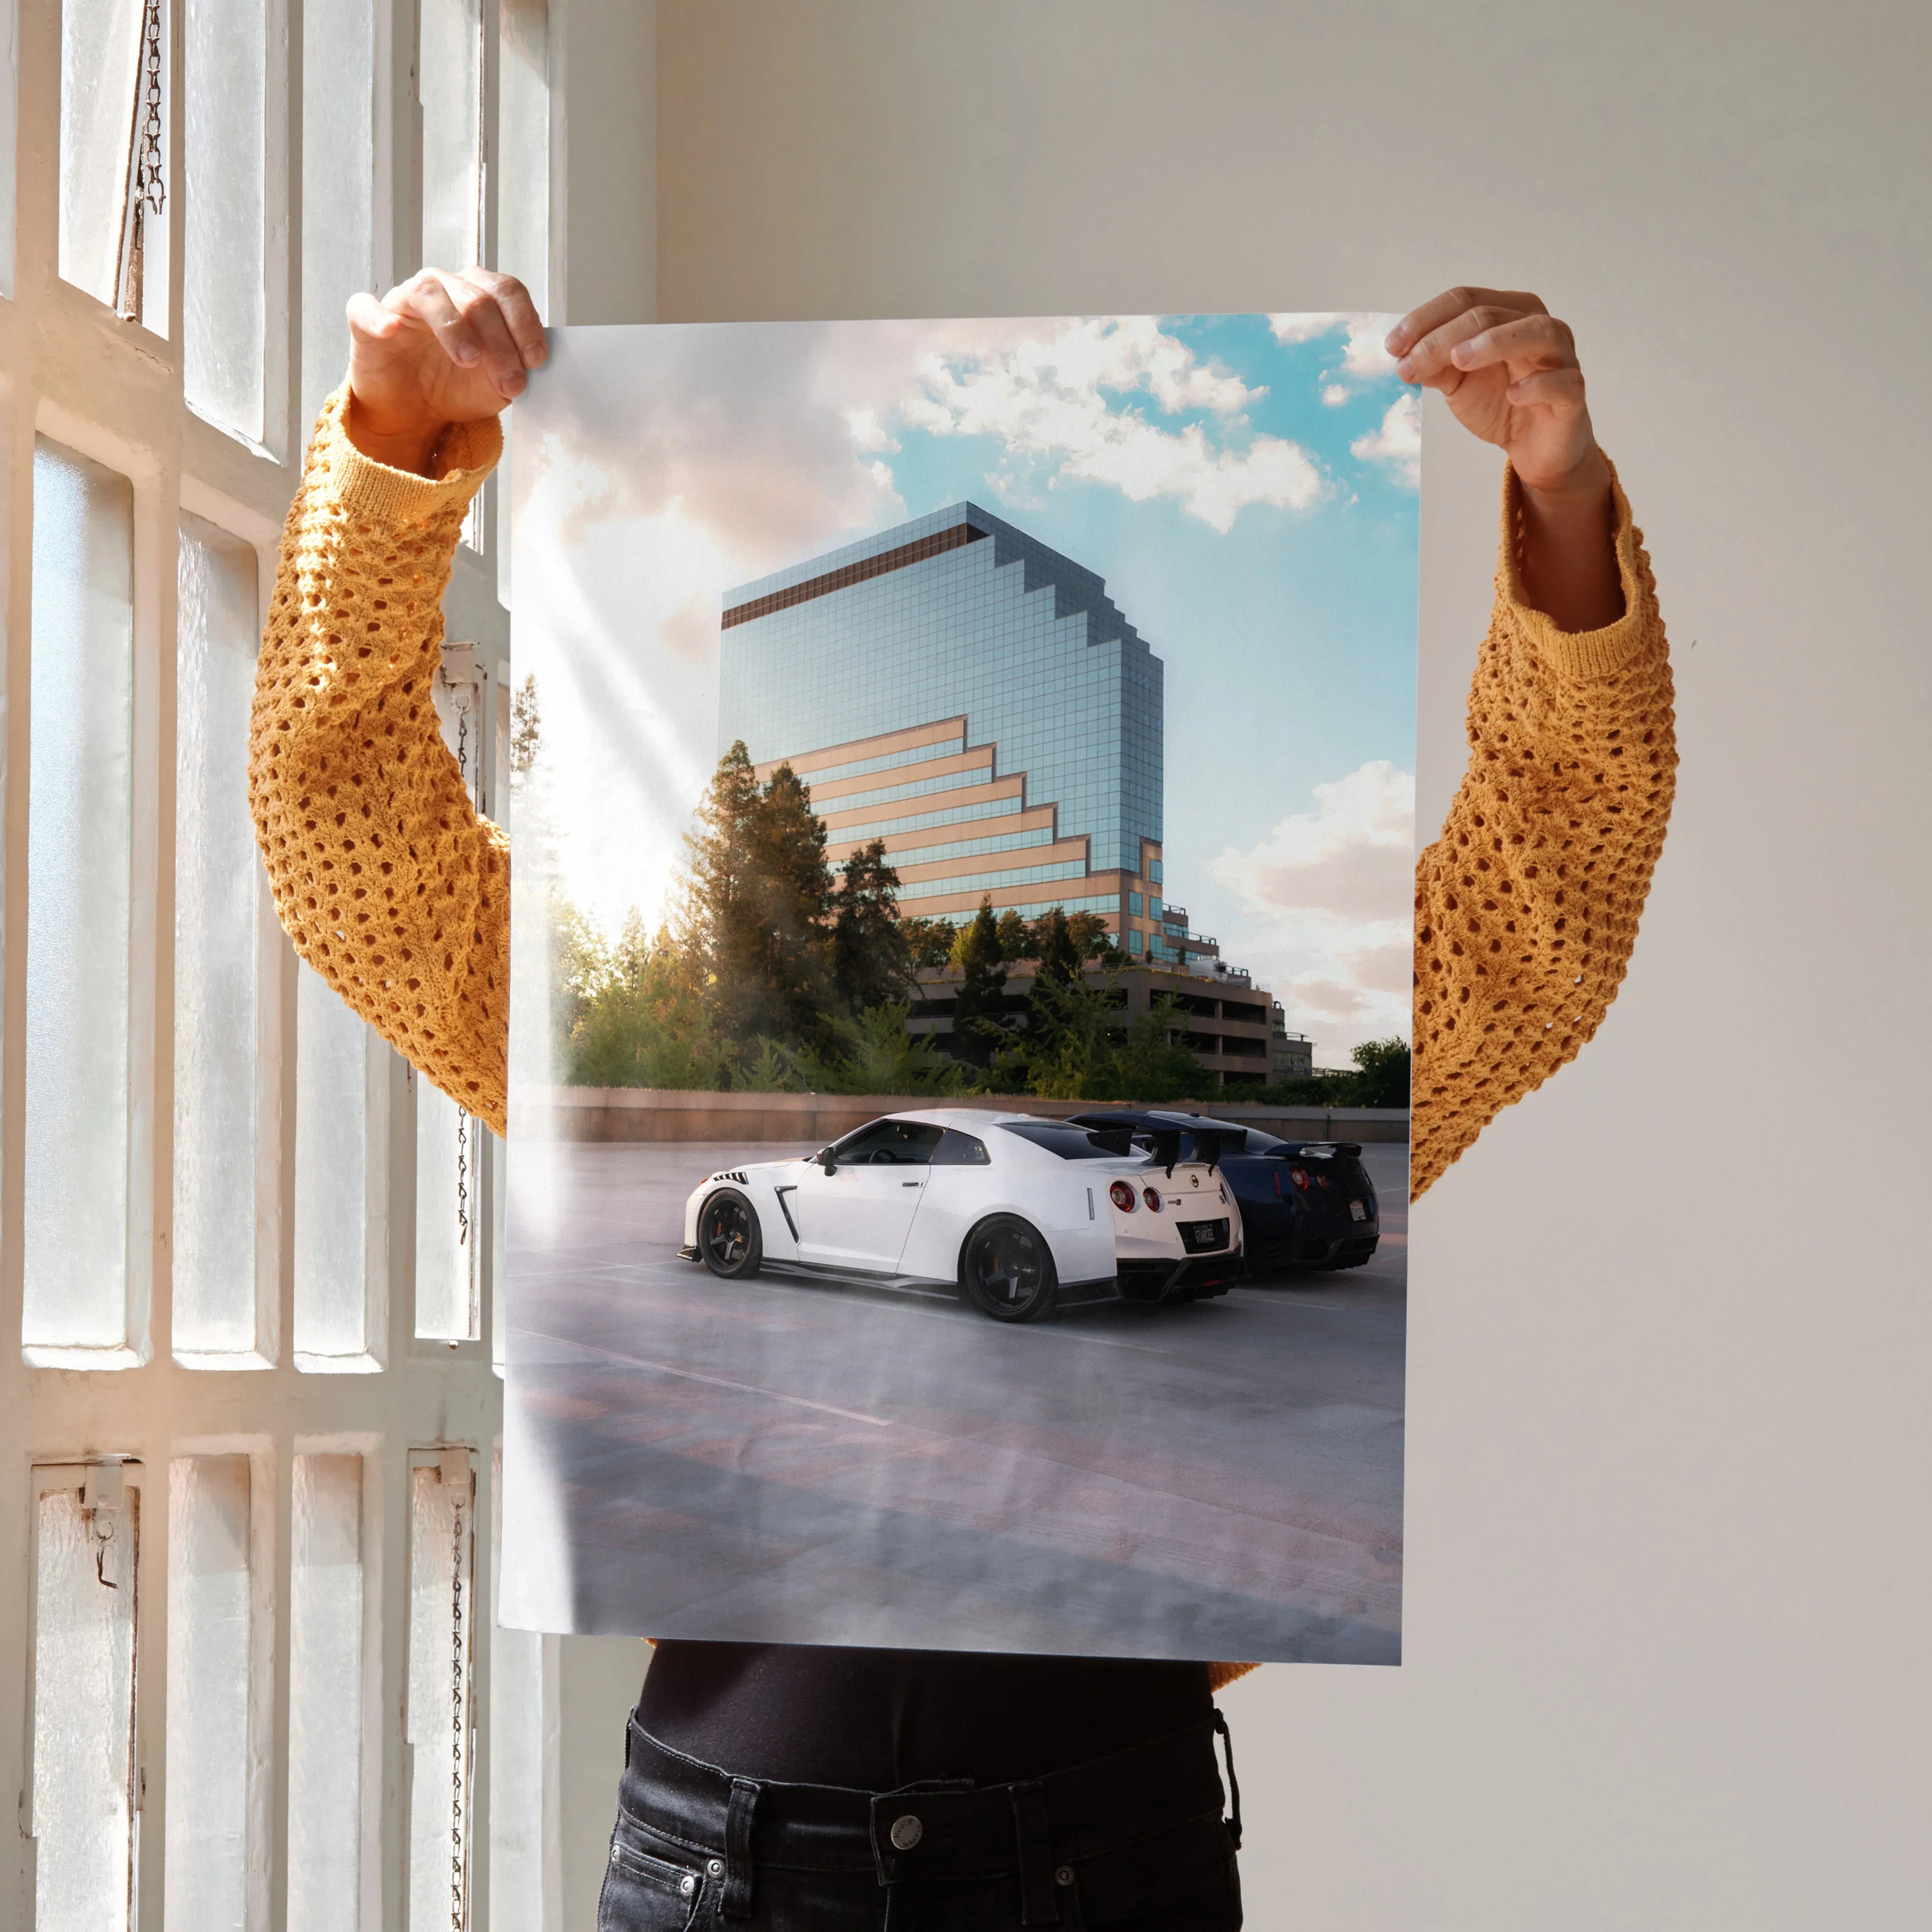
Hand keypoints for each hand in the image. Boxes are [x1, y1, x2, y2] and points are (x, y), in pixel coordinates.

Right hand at [344, 267, 546, 474]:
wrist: (414, 412)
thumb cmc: (456, 387)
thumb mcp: (497, 384)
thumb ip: (516, 368)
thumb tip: (532, 364)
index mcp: (478, 295)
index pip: (507, 291)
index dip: (525, 323)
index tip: (536, 360)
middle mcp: (443, 288)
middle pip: (477, 297)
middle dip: (500, 342)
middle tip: (510, 382)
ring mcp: (404, 300)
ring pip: (430, 293)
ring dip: (454, 327)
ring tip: (469, 360)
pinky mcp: (366, 320)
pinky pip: (366, 307)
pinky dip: (378, 317)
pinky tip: (391, 330)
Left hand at [1388, 287, 1621, 628]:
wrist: (1534, 448)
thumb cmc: (1500, 403)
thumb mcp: (1458, 382)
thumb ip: (1435, 365)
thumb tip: (1402, 355)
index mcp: (1508, 313)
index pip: (1465, 300)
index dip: (1425, 319)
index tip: (1392, 346)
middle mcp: (1538, 326)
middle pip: (1490, 314)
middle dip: (1443, 337)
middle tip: (1409, 364)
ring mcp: (1561, 357)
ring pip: (1536, 332)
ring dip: (1494, 342)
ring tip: (1459, 360)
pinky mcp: (1572, 393)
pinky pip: (1562, 381)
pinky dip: (1537, 385)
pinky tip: (1512, 394)